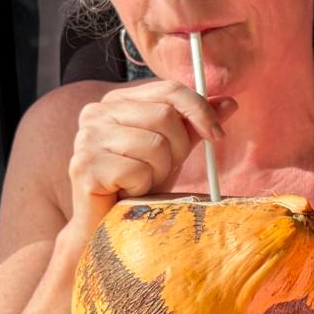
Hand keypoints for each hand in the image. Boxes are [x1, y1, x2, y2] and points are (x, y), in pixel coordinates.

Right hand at [66, 80, 236, 235]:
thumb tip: (229, 102)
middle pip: (164, 115)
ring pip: (154, 144)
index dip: (200, 110)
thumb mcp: (173, 149)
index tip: (217, 134)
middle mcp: (96, 113)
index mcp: (117, 102)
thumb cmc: (139, 183)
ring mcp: (87, 138)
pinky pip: (138, 171)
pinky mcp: (84, 166)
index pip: (169, 90)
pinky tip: (128, 193)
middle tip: (164, 169)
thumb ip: (195, 125)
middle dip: (178, 148)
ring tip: (143, 182)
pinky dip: (142, 187)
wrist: (106, 223)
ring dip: (159, 171)